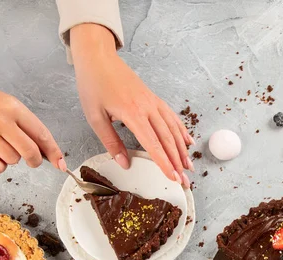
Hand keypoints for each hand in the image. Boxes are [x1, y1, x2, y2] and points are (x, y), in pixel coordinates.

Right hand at [0, 67, 66, 173]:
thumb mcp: (2, 101)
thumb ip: (22, 123)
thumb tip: (43, 150)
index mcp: (12, 106)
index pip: (41, 134)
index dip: (54, 152)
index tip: (61, 165)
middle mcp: (0, 120)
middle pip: (30, 153)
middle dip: (34, 160)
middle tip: (30, 159)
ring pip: (12, 161)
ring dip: (9, 158)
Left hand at [70, 24, 192, 185]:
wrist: (97, 57)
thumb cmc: (93, 85)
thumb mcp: (95, 117)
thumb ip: (111, 142)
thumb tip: (124, 163)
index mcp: (132, 113)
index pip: (153, 144)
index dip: (164, 163)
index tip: (172, 177)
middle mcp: (147, 107)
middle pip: (167, 139)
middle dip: (177, 161)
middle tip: (185, 179)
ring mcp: (153, 101)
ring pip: (173, 128)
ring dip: (182, 149)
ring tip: (189, 166)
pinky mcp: (153, 97)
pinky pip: (171, 116)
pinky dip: (181, 130)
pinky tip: (188, 141)